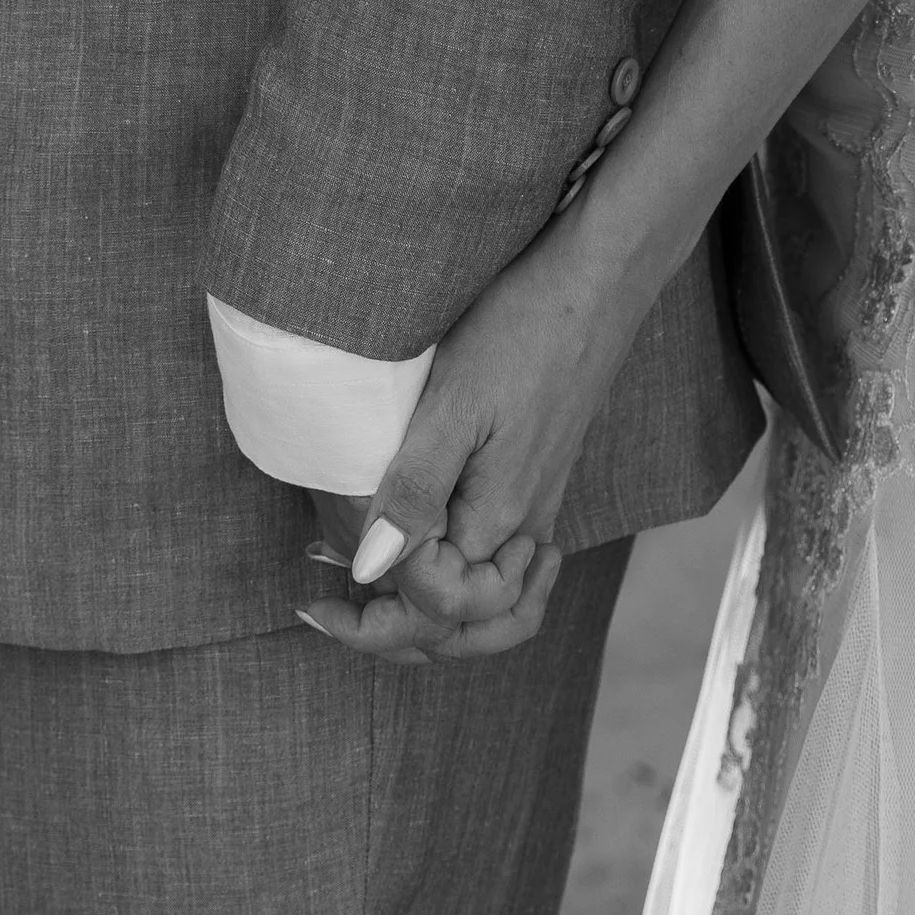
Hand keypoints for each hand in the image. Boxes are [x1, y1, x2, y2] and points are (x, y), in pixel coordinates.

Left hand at [296, 218, 641, 663]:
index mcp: (497, 517)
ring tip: (373, 602)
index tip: (316, 588)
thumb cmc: (523, 326)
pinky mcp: (539, 481)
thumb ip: (416, 490)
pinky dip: (466, 586)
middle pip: (465, 628)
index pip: (433, 608)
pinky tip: (429, 555)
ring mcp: (537, 506)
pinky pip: (504, 568)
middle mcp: (523, 527)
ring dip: (432, 622)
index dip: (373, 609)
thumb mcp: (456, 401)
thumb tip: (368, 571)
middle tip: (327, 611)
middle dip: (394, 635)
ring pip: (490, 608)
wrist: (598, 279)